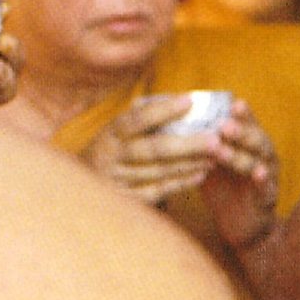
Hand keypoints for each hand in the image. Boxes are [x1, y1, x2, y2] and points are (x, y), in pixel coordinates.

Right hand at [81, 93, 219, 204]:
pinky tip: (201, 174)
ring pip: (159, 171)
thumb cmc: (114, 150)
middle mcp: (111, 156)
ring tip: (216, 155)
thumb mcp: (118, 132)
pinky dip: (181, 182)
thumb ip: (143, 117)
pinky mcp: (127, 200)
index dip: (163, 110)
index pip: (136, 119)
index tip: (189, 101)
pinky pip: (158, 191)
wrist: (83, 189)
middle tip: (215, 139)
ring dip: (190, 163)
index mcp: (110, 133)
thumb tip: (183, 100)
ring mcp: (118, 180)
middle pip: (153, 149)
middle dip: (188, 144)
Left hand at [201, 100, 280, 251]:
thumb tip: (171, 119)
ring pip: (259, 161)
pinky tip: (258, 174)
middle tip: (224, 125)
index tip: (232, 102)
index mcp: (248, 144)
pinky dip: (263, 180)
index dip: (242, 113)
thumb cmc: (223, 189)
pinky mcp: (267, 198)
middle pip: (256, 138)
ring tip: (224, 151)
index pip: (246, 123)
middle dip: (241, 131)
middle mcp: (261, 156)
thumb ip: (200, 142)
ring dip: (242, 155)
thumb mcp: (210, 161)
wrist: (241, 227)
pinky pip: (266, 187)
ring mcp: (267, 176)